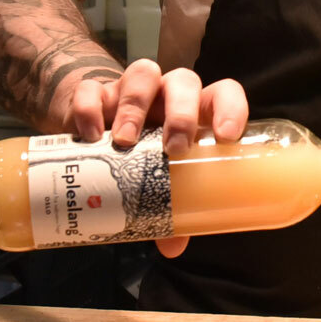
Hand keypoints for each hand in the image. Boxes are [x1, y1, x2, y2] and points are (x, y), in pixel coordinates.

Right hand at [65, 59, 248, 259]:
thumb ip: (171, 206)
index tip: (226, 136)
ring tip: (126, 141)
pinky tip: (90, 135)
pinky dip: (89, 108)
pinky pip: (91, 88)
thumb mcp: (158, 177)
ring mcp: (132, 88)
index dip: (231, 108)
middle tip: (174, 147)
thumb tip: (173, 247)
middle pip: (184, 81)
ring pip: (143, 74)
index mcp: (195, 111)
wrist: (93, 127)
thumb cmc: (142, 154)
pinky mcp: (95, 93)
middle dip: (182, 112)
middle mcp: (167, 93)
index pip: (223, 93)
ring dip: (136, 106)